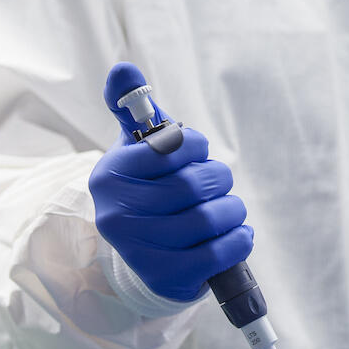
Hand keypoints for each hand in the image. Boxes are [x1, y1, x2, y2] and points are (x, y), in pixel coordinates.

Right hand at [90, 63, 251, 301]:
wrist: (146, 257)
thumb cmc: (150, 192)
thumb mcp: (138, 151)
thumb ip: (134, 109)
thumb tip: (123, 71)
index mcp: (110, 174)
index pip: (172, 146)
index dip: (198, 148)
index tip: (198, 155)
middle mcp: (116, 213)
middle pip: (194, 184)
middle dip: (218, 180)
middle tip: (218, 185)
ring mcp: (139, 250)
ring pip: (210, 219)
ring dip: (232, 211)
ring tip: (228, 211)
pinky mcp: (165, 278)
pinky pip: (219, 254)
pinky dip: (239, 240)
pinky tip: (236, 235)